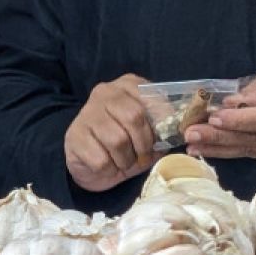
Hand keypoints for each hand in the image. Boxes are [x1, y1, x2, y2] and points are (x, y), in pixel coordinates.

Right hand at [65, 73, 159, 192]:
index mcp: (128, 85)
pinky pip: (101, 159)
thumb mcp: (148, 132)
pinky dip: (110, 169)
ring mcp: (87, 113)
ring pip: (117, 140)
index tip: (164, 140)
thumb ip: (163, 127)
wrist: (93, 164)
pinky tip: (108, 166)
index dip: (162, 123)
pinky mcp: (74, 136)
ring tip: (125, 163)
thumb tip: (181, 132)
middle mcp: (105, 92)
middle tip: (143, 157)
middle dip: (144, 145)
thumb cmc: (127, 145)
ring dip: (127, 160)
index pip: (152, 98)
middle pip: (134, 117)